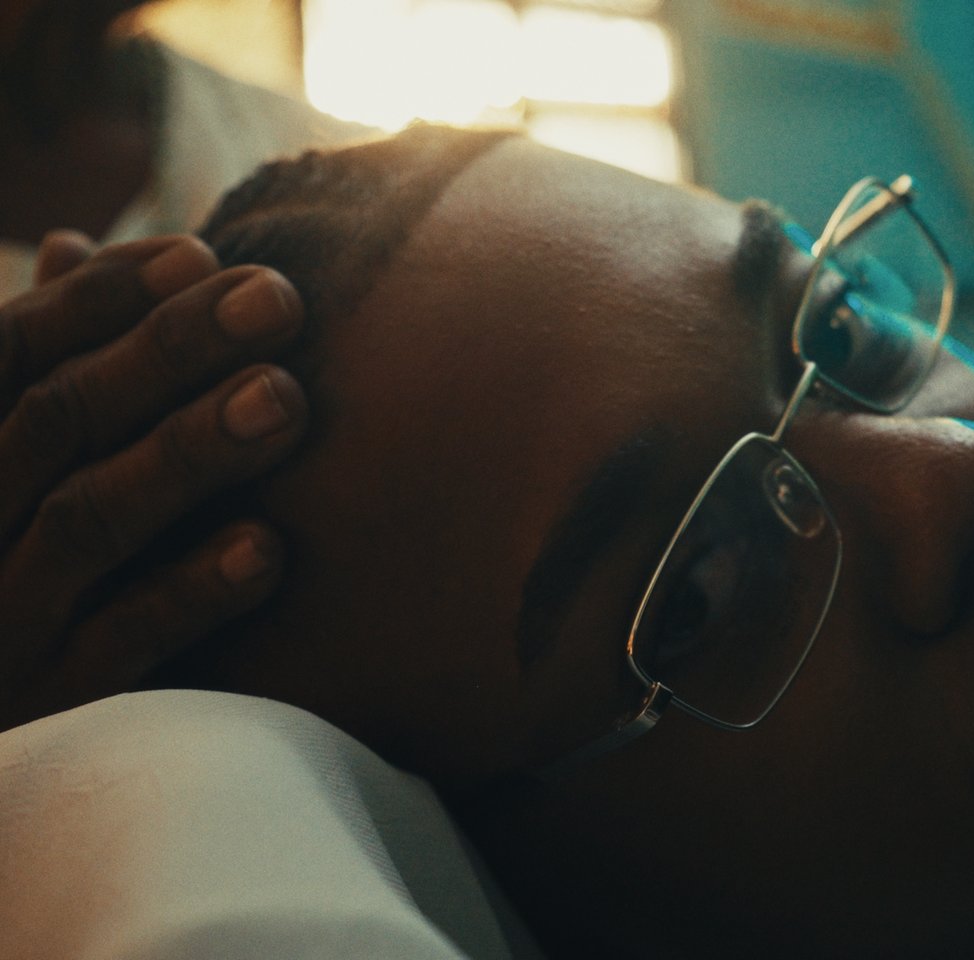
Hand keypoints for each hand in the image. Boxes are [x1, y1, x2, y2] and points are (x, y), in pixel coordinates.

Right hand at [0, 232, 308, 730]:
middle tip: (277, 298)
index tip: (200, 252)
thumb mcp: (3, 455)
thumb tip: (74, 245)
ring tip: (285, 397)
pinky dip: (192, 590)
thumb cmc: (6, 556)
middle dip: (169, 349)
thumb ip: (42, 365)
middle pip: (59, 418)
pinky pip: (121, 643)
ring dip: (188, 452)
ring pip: (88, 519)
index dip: (103, 299)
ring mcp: (2, 617)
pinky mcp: (53, 704)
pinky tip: (270, 546)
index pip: (10, 352)